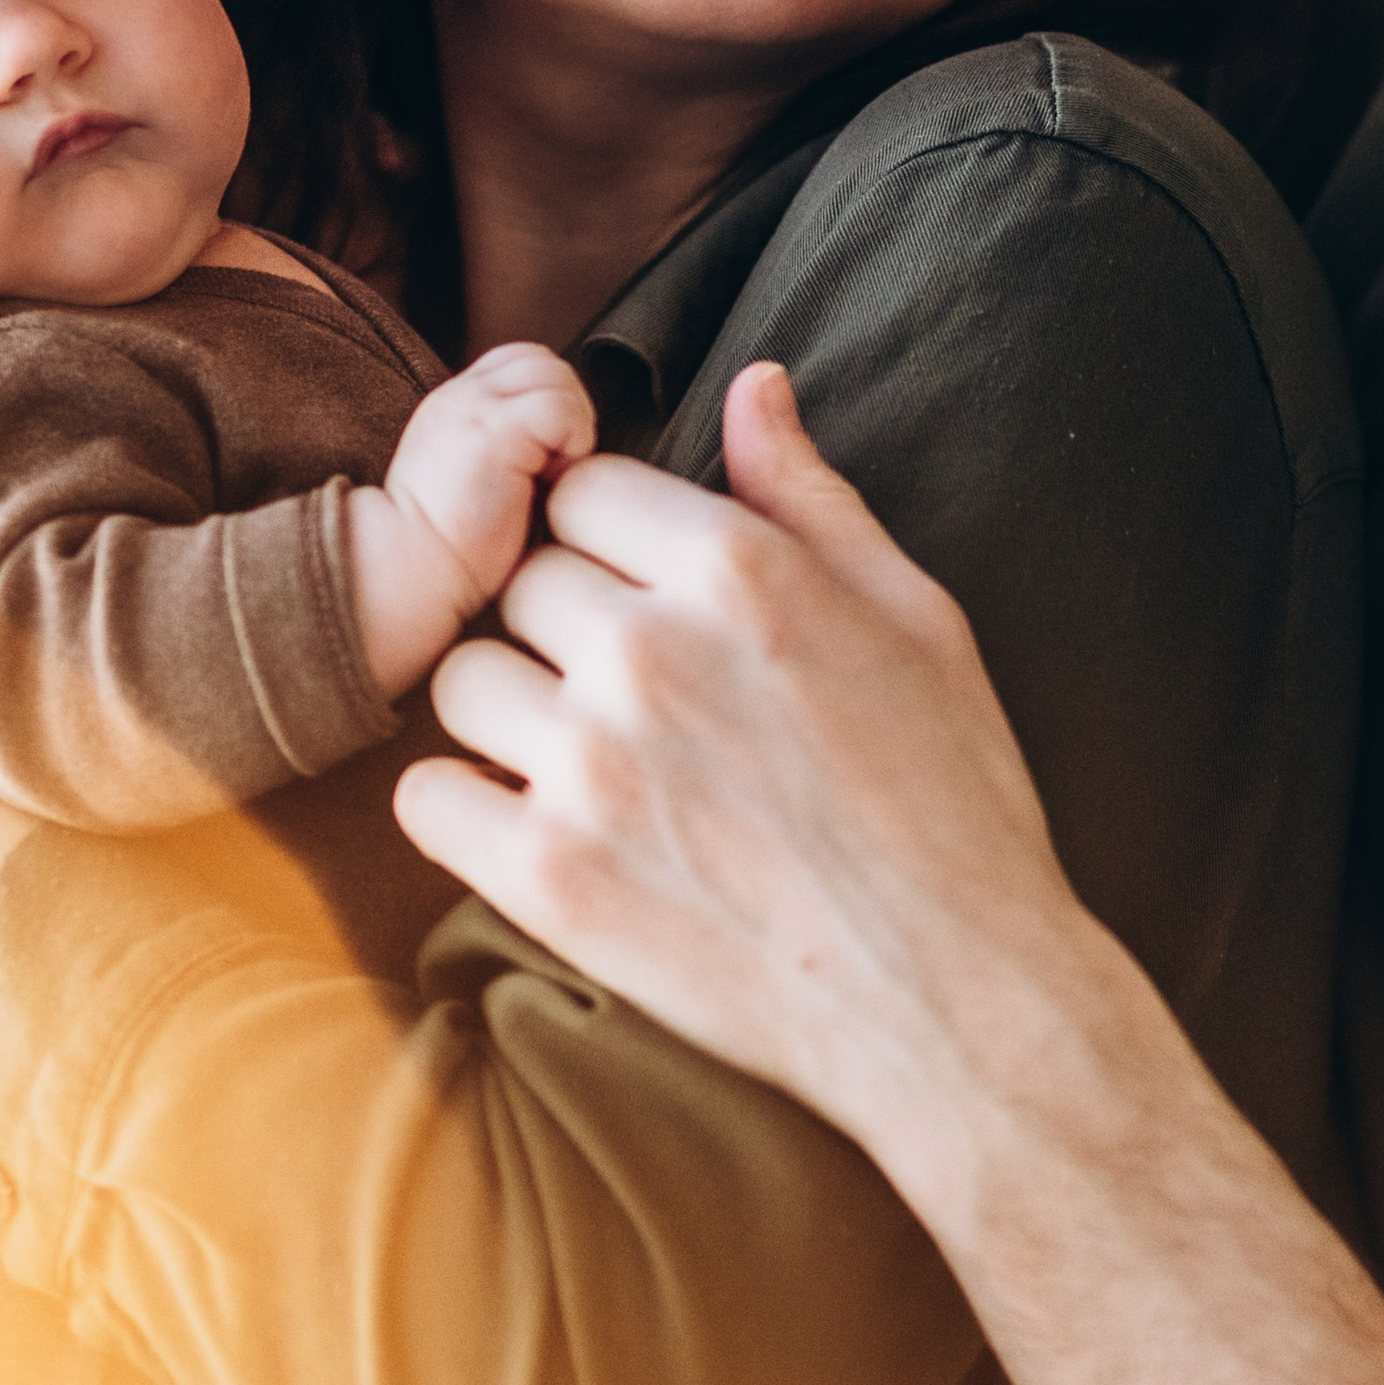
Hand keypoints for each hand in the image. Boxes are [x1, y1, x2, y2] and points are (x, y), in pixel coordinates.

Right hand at [349, 341, 595, 699]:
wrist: (406, 572)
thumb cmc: (446, 551)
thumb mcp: (472, 478)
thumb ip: (504, 447)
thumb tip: (559, 444)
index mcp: (454, 405)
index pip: (520, 362)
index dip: (547, 400)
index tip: (547, 457)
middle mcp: (460, 396)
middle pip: (541, 360)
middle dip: (565, 407)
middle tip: (555, 465)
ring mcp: (474, 409)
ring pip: (555, 375)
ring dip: (571, 424)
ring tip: (550, 473)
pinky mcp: (494, 431)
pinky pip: (560, 407)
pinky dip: (572, 441)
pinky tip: (548, 481)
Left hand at [396, 361, 1095, 1218]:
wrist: (958, 1002)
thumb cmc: (955, 804)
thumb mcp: (916, 619)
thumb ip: (811, 496)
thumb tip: (752, 383)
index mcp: (741, 570)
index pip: (587, 489)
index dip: (614, 541)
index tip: (648, 597)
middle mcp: (650, 652)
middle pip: (522, 582)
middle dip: (566, 628)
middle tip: (636, 700)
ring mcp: (590, 767)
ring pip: (463, 681)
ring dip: (511, 715)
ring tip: (591, 767)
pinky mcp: (548, 878)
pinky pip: (425, 796)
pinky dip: (462, 810)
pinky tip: (533, 830)